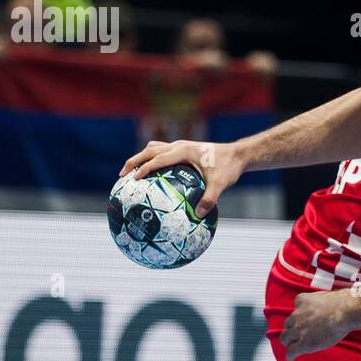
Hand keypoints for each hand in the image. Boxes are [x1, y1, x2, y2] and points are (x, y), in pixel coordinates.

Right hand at [118, 139, 243, 216]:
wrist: (238, 155)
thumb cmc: (229, 167)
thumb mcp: (220, 184)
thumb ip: (209, 199)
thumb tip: (198, 215)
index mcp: (184, 151)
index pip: (158, 158)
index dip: (144, 168)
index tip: (133, 178)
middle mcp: (179, 145)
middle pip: (150, 150)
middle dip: (134, 161)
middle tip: (122, 176)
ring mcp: (181, 146)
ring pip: (154, 148)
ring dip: (141, 158)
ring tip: (131, 173)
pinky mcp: (184, 150)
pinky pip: (162, 152)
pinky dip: (152, 160)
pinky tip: (151, 175)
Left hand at [279, 290, 349, 359]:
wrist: (344, 311)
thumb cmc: (341, 303)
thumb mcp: (326, 296)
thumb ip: (320, 301)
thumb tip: (329, 304)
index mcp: (303, 301)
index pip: (296, 305)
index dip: (300, 312)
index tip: (303, 316)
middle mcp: (298, 315)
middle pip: (288, 323)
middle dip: (291, 328)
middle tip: (296, 333)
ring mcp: (299, 329)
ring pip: (285, 337)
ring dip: (288, 341)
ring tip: (291, 346)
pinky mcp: (304, 343)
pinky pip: (292, 351)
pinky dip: (290, 355)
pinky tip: (291, 358)